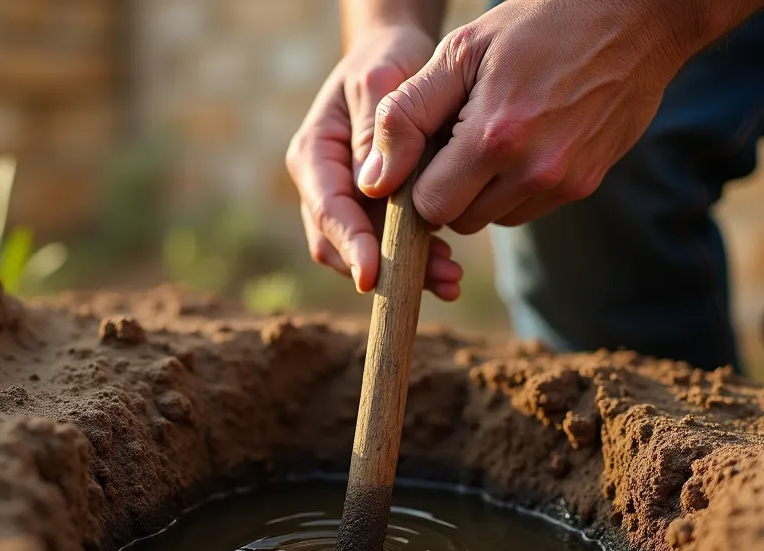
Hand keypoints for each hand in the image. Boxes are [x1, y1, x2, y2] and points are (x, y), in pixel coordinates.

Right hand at [286, 26, 464, 300]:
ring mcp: (350, 201)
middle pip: (340, 243)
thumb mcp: (380, 82)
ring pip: (368, 251)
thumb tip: (374, 187)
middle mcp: (324, 185)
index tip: (372, 274)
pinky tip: (450, 270)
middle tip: (434, 278)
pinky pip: (392, 245)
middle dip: (384, 267)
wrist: (401, 58)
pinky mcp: (379, 210)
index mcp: (313, 154)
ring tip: (450, 278)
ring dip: (406, 270)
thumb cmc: (387, 61)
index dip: (350, 244)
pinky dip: (419, 260)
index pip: (327, 208)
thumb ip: (376, 130)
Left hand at [357, 0, 696, 231]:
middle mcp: (534, 172)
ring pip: (493, 218)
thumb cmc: (534, 27)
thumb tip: (374, 181)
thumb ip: (407, 117)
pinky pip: (528, 208)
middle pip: (459, 219)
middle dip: (447, 187)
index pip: (428, 206)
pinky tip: (524, 139)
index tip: (424, 150)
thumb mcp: (458, 54)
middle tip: (458, 135)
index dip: (417, 182)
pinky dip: (514, 186)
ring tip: (494, 131)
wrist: (632, 19)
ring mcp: (565, 183)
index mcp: (494, 138)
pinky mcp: (586, 185)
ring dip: (481, 190)